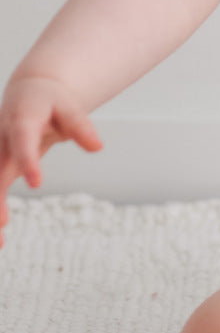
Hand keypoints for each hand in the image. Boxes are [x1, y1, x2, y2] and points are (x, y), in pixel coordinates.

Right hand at [0, 76, 102, 247]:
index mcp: (21, 120)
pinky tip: (0, 239)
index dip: (27, 161)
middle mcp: (2, 139)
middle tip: (2, 222)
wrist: (28, 93)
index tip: (35, 183)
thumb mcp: (69, 106)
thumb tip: (97, 147)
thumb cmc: (51, 101)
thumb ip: (80, 126)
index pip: (22, 141)